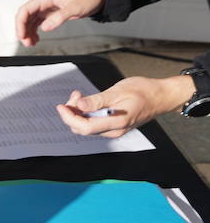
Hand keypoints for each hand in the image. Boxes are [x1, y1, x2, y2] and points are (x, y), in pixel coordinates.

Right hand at [14, 0, 105, 46]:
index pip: (25, 10)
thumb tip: (45, 27)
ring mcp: (46, 8)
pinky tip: (37, 38)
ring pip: (30, 21)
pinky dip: (34, 31)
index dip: (20, 24)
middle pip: (25, 16)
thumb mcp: (74, 8)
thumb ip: (59, 17)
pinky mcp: (50, 13)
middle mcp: (43, 2)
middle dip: (23, 30)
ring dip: (28, 32)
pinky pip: (37, 23)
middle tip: (26, 43)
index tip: (22, 36)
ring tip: (31, 43)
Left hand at [54, 75, 193, 137]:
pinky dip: (86, 114)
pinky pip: (93, 124)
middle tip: (75, 94)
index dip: (69, 118)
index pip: (84, 127)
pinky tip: (87, 102)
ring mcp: (114, 131)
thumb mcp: (118, 91)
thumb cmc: (144, 91)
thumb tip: (78, 105)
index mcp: (116, 123)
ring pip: (86, 126)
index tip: (61, 106)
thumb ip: (97, 100)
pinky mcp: (113, 127)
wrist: (162, 96)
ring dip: (78, 112)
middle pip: (82, 128)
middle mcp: (114, 131)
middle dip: (72, 112)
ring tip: (80, 95)